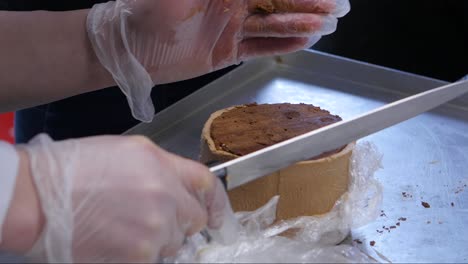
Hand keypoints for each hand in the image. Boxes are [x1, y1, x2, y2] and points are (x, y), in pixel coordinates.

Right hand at [22, 134, 227, 262]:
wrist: (38, 198)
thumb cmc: (73, 170)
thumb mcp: (126, 152)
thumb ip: (162, 168)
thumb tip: (179, 187)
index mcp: (162, 165)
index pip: (207, 184)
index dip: (216, 201)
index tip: (217, 214)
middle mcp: (165, 197)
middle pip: (194, 219)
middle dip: (179, 221)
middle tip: (152, 219)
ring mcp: (154, 230)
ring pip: (174, 243)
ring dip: (157, 240)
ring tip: (124, 228)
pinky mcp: (140, 257)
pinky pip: (155, 260)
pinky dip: (141, 254)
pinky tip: (117, 242)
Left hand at [87, 0, 349, 121]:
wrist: (128, 48)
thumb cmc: (145, 9)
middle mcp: (232, 1)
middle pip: (277, 1)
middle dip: (307, 2)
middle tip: (337, 7)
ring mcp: (231, 26)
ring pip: (273, 23)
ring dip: (301, 23)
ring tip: (327, 25)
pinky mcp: (226, 50)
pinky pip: (260, 47)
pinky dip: (282, 45)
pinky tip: (304, 41)